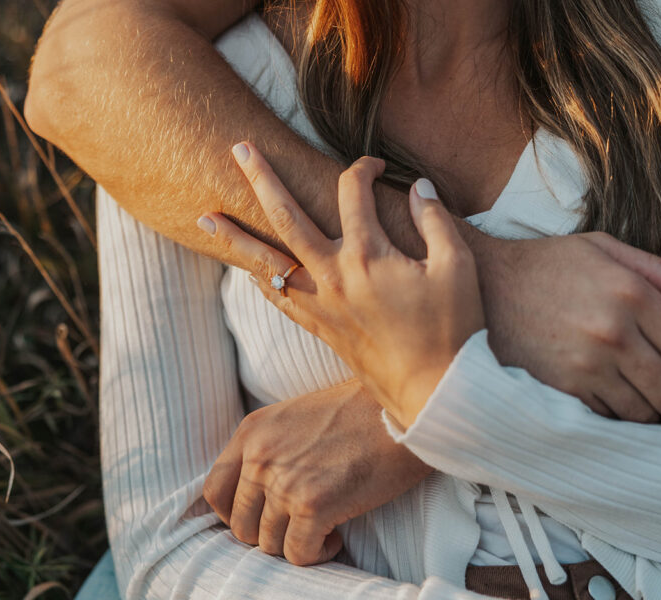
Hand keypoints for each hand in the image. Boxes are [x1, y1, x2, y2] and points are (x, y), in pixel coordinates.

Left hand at [198, 143, 483, 426]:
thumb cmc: (453, 328)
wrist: (434, 390)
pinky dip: (256, 280)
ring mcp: (320, 303)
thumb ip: (435, 220)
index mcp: (368, 254)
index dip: (364, 169)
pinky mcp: (318, 327)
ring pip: (265, 262)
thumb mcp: (457, 267)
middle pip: (285, 216)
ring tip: (203, 215)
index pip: (352, 191)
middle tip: (238, 147)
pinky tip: (241, 268)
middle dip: (260, 178)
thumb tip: (419, 185)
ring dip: (235, 236)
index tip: (376, 168)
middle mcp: (332, 275)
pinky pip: (276, 299)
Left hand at [203, 380, 432, 565]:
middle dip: (269, 534)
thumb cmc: (358, 413)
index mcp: (251, 432)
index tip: (262, 519)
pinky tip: (336, 537)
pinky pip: (298, 555)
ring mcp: (283, 482)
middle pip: (240, 525)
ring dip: (295, 545)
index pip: (214, 492)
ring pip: (268, 545)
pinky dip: (317, 554)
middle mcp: (259, 457)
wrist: (401, 410)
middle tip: (299, 527)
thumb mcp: (294, 417)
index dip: (235, 515)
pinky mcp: (312, 505)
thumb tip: (254, 496)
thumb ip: (268, 449)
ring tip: (322, 529)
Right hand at [477, 229, 660, 425]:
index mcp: (631, 295)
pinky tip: (621, 411)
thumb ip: (657, 272)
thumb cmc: (545, 264)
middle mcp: (613, 333)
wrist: (484, 285)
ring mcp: (585, 363)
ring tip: (660, 416)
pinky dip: (618, 418)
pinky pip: (603, 415)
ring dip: (656, 419)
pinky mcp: (560, 385)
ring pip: (640, 410)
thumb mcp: (602, 249)